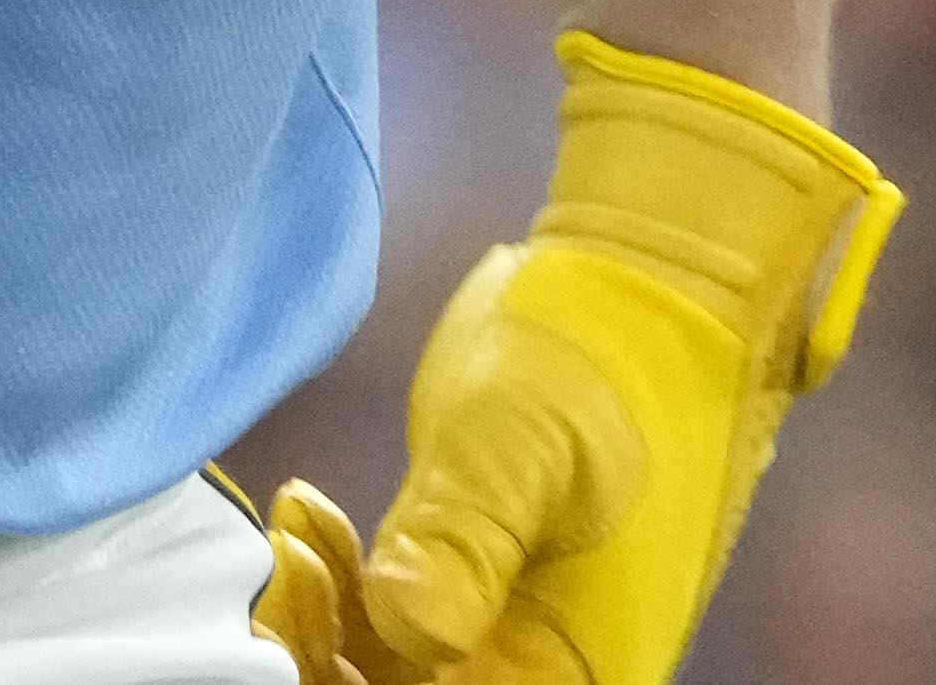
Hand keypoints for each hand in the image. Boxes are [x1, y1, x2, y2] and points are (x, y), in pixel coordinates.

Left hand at [283, 36, 899, 684]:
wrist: (658, 290)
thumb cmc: (606, 355)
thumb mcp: (521, 436)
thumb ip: (465, 538)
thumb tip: (407, 631)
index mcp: (571, 669)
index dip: (346, 680)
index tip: (293, 601)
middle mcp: (542, 668)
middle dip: (323, 648)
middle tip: (277, 558)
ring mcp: (508, 627)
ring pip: (388, 668)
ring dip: (323, 613)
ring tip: (292, 526)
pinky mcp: (479, 581)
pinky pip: (397, 621)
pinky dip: (344, 582)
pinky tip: (308, 513)